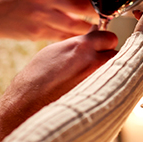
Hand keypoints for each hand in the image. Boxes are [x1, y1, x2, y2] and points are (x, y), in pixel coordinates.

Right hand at [0, 0, 96, 41]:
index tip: (105, 1)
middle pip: (85, 7)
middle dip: (97, 13)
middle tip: (102, 15)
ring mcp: (41, 14)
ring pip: (79, 25)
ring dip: (87, 27)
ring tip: (90, 26)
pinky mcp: (38, 32)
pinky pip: (65, 36)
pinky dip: (74, 36)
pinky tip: (76, 34)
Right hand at [0, 31, 117, 141]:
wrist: (26, 105)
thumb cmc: (35, 78)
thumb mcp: (55, 51)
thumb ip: (77, 43)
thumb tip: (91, 37)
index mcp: (81, 46)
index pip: (109, 36)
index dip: (105, 41)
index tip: (101, 45)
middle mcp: (92, 61)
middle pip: (116, 52)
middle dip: (110, 55)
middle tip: (99, 61)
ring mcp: (96, 80)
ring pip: (115, 69)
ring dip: (110, 70)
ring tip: (94, 76)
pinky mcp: (97, 96)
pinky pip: (110, 86)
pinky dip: (105, 86)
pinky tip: (91, 89)